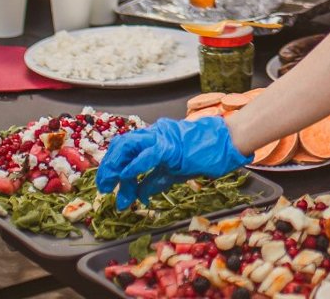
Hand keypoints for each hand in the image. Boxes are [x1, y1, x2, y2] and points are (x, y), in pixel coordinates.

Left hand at [95, 116, 248, 210]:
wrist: (226, 142)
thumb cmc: (205, 154)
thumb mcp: (174, 171)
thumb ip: (155, 180)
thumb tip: (140, 195)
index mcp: (154, 138)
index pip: (125, 148)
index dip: (112, 166)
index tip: (108, 185)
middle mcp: (154, 134)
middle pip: (120, 145)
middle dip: (107, 167)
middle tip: (103, 188)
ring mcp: (161, 137)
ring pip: (127, 146)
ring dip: (114, 167)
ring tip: (109, 186)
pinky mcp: (171, 146)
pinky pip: (146, 156)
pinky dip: (133, 167)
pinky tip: (125, 178)